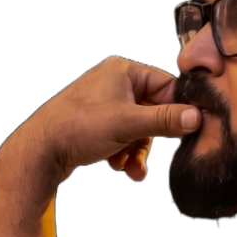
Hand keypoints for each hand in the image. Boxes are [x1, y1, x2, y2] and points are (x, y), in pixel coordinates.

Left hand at [0, 56, 201, 182]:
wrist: (40, 150)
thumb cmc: (77, 127)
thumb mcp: (129, 124)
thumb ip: (166, 121)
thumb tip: (196, 117)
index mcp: (122, 70)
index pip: (166, 86)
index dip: (175, 110)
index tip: (183, 131)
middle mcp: (112, 82)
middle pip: (152, 110)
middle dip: (151, 138)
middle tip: (147, 152)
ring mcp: (102, 102)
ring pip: (137, 127)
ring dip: (137, 150)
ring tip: (130, 165)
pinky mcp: (95, 122)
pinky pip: (121, 136)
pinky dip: (123, 152)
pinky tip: (118, 165)